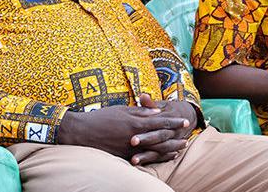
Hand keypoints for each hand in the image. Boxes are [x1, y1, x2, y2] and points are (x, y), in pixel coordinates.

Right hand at [56, 98, 192, 164]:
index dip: (174, 122)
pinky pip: (143, 158)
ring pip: (153, 150)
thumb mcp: (122, 110)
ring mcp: (129, 148)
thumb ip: (140, 112)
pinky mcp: (122, 156)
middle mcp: (134, 137)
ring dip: (168, 150)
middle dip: (175, 137)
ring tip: (179, 149)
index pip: (160, 122)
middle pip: (160, 138)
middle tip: (187, 137)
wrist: (80, 132)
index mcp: (135, 122)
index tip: (185, 121)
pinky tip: (162, 157)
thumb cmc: (101, 118)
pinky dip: (155, 157)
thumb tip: (157, 112)